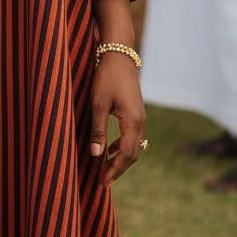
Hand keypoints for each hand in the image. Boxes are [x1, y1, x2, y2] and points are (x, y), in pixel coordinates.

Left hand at [88, 54, 146, 184]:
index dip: (114, 170)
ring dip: (120, 158)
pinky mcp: (136, 111)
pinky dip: (122, 146)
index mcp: (132, 122)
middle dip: (118, 168)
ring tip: (104, 168)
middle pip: (133, 154)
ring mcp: (140, 116)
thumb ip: (98, 129)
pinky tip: (109, 148)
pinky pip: (132, 135)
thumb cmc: (106, 77)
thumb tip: (96, 155)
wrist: (119, 54)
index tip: (102, 182)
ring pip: (134, 145)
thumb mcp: (98, 103)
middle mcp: (140, 122)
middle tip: (102, 180)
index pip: (126, 155)